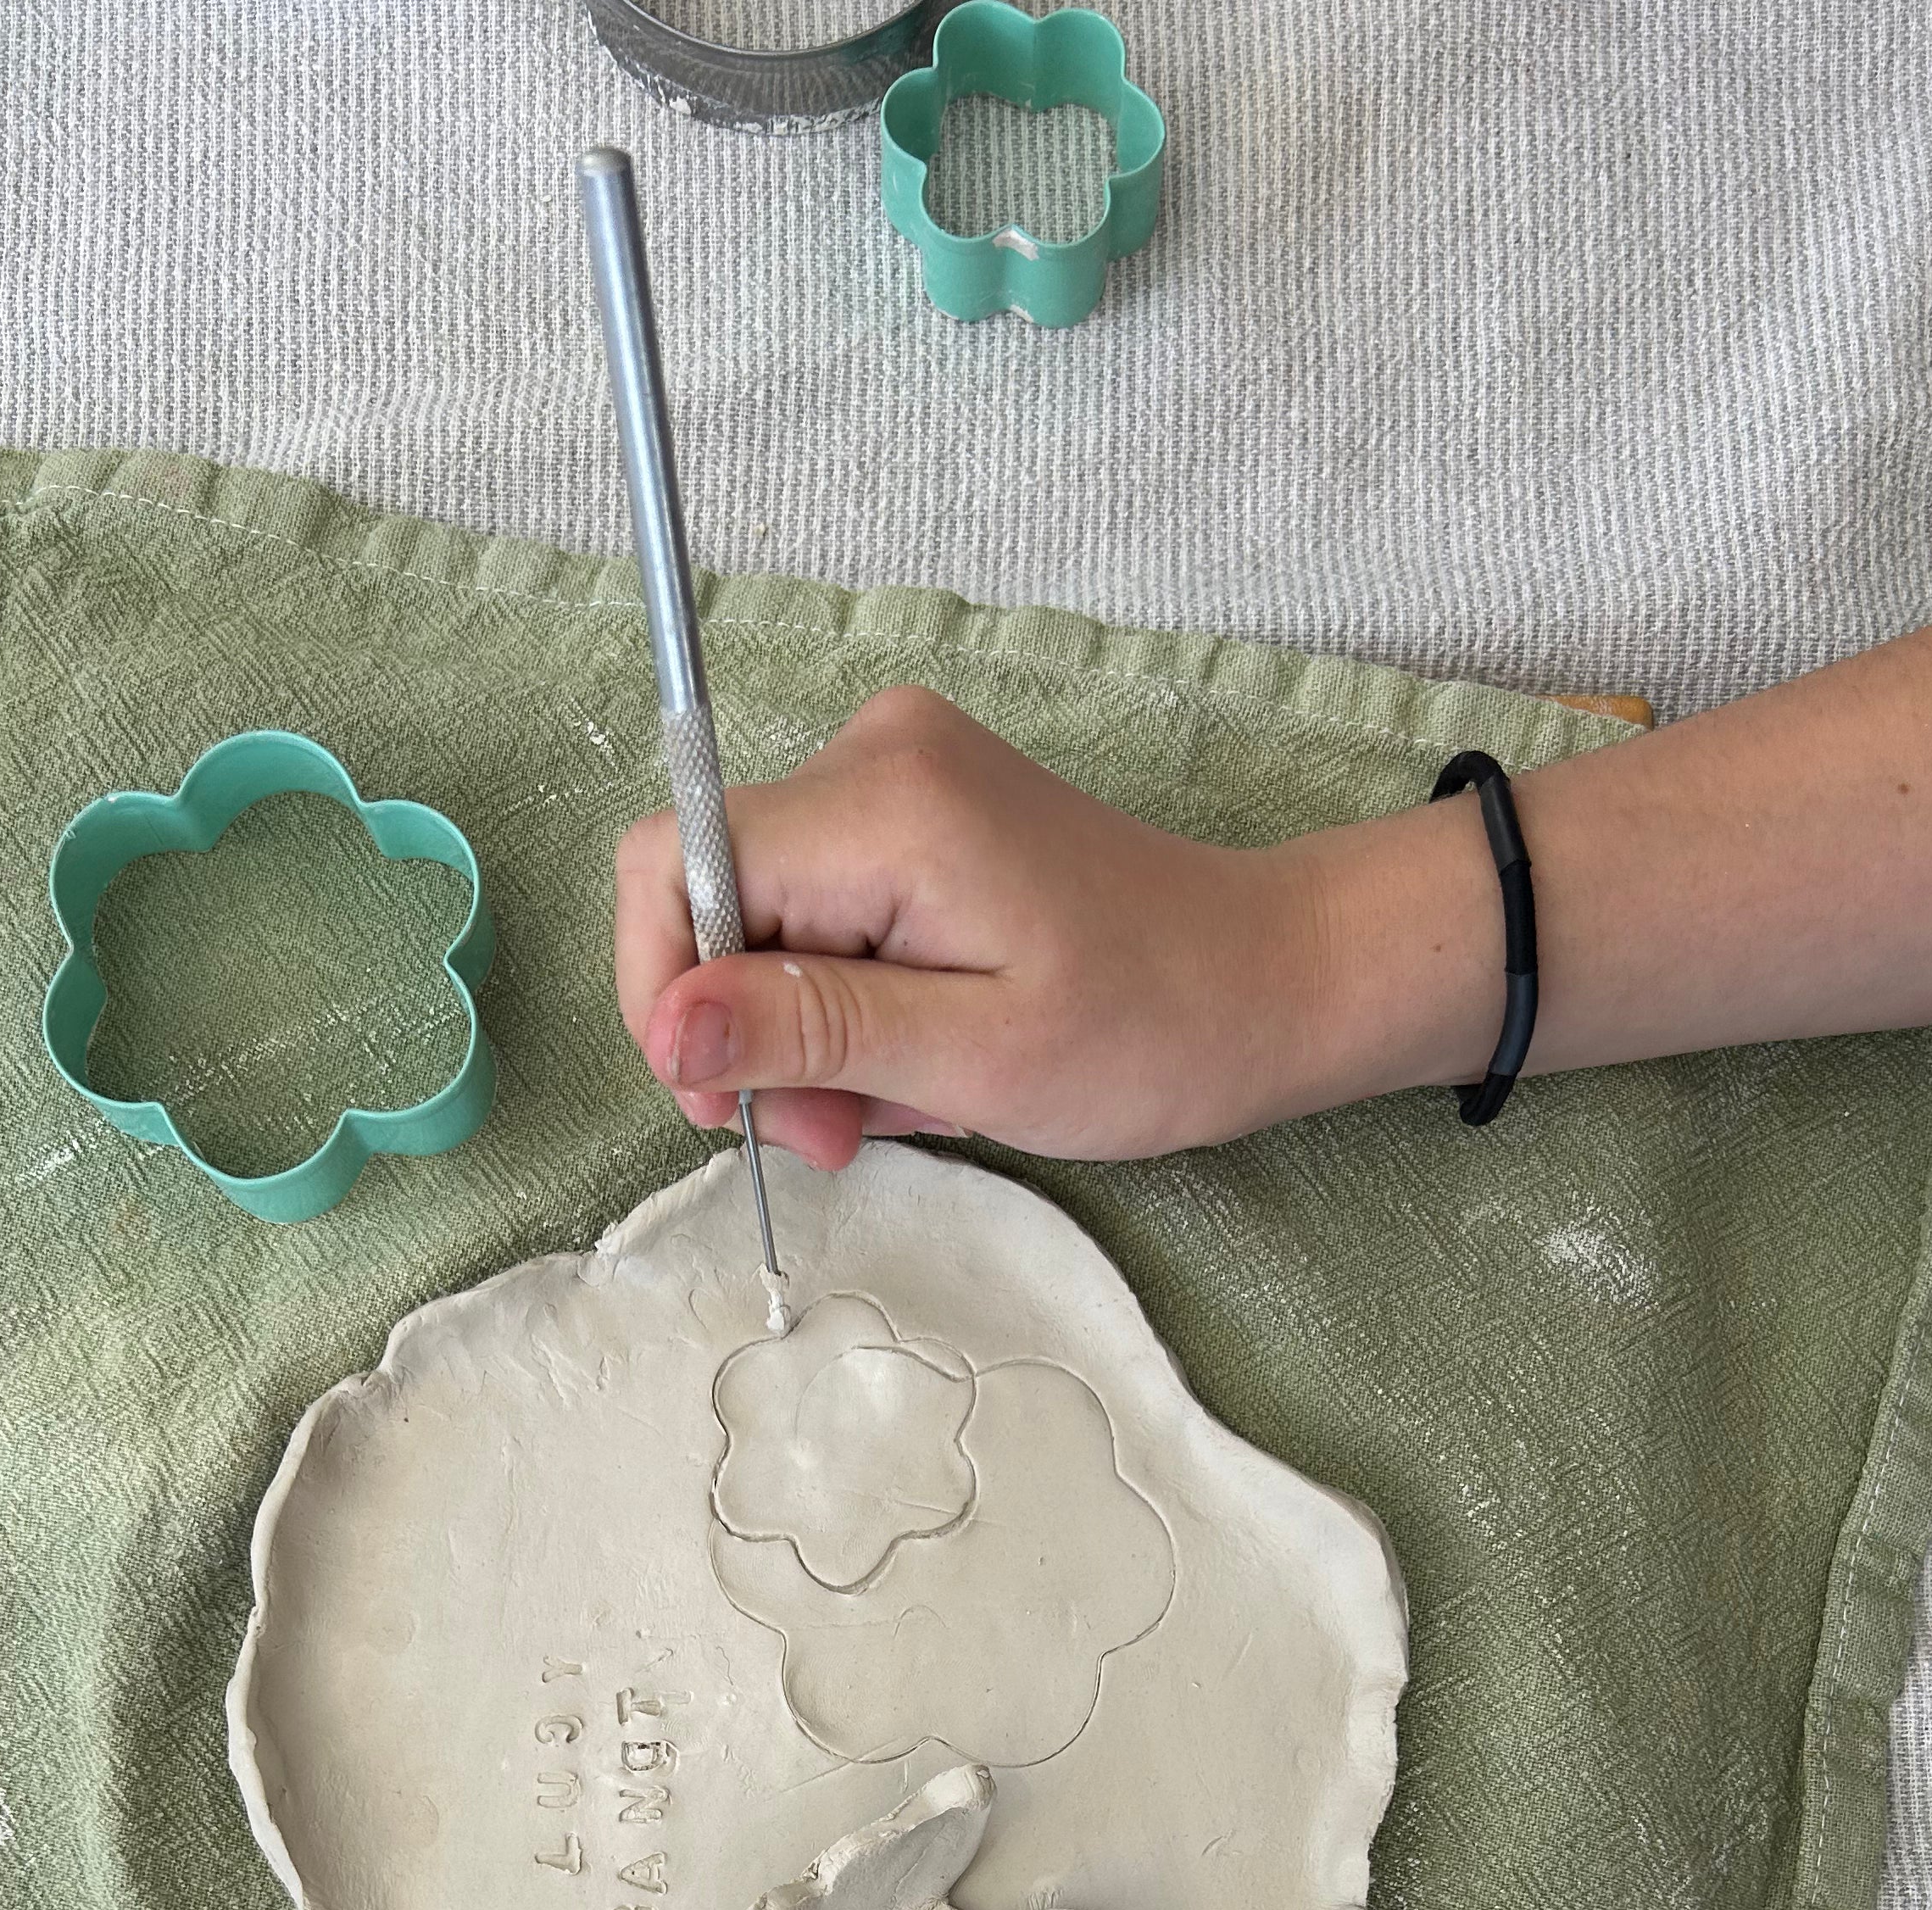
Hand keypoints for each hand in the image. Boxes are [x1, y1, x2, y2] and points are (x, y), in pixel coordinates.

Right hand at [611, 685, 1494, 1169]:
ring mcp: (895, 772)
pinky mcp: (915, 809)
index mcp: (884, 801)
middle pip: (712, 893)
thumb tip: (670, 1026)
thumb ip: (810, 1031)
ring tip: (897, 1101)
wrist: (1266, 983)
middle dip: (746, 1032)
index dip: (665, 990)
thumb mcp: (972, 1059)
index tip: (725, 1101)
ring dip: (800, 1034)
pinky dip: (842, 1002)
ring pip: (761, 916)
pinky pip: (817, 911)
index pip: (673, 863)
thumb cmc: (1149, 1030)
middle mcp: (874, 753)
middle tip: (832, 1134)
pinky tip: (914, 1053)